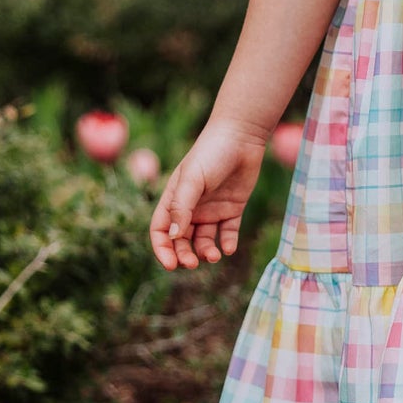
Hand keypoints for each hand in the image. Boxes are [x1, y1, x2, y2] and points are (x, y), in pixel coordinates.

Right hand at [149, 121, 270, 269]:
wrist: (241, 137)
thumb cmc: (211, 154)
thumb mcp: (192, 180)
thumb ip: (182, 207)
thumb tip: (174, 237)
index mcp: (173, 199)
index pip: (161, 231)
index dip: (162, 249)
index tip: (170, 265)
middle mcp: (191, 208)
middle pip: (182, 241)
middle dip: (184, 255)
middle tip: (193, 264)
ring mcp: (211, 209)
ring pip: (204, 240)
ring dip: (206, 252)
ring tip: (215, 256)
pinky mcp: (232, 209)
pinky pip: (227, 233)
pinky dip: (227, 243)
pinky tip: (229, 248)